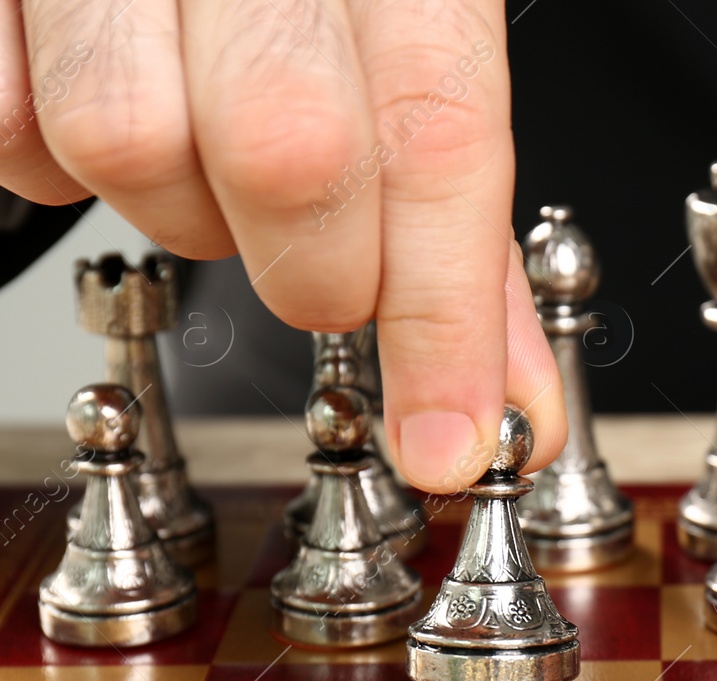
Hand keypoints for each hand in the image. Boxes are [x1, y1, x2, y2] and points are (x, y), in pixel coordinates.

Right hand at [0, 0, 565, 492]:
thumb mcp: (415, 46)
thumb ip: (457, 219)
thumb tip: (507, 392)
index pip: (438, 142)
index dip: (445, 317)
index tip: (446, 439)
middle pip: (289, 155)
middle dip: (313, 269)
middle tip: (323, 262)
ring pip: (129, 146)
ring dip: (180, 210)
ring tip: (205, 152)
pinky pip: (6, 125)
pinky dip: (56, 158)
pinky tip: (104, 102)